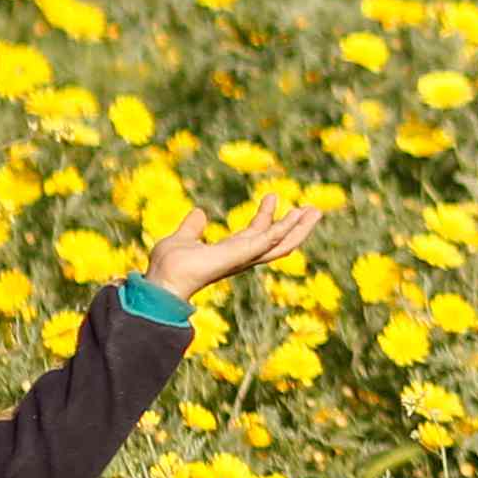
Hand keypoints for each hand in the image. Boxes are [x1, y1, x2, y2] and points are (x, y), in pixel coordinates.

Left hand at [144, 197, 326, 300]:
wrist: (162, 281)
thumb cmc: (168, 266)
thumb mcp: (183, 238)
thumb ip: (192, 227)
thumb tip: (199, 213)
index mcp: (230, 252)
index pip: (256, 234)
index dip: (267, 216)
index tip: (272, 196)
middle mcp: (241, 257)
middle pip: (277, 242)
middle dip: (295, 226)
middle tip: (312, 209)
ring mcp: (244, 257)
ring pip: (280, 243)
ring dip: (299, 228)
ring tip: (314, 211)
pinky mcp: (242, 254)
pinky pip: (270, 239)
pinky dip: (285, 228)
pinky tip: (297, 215)